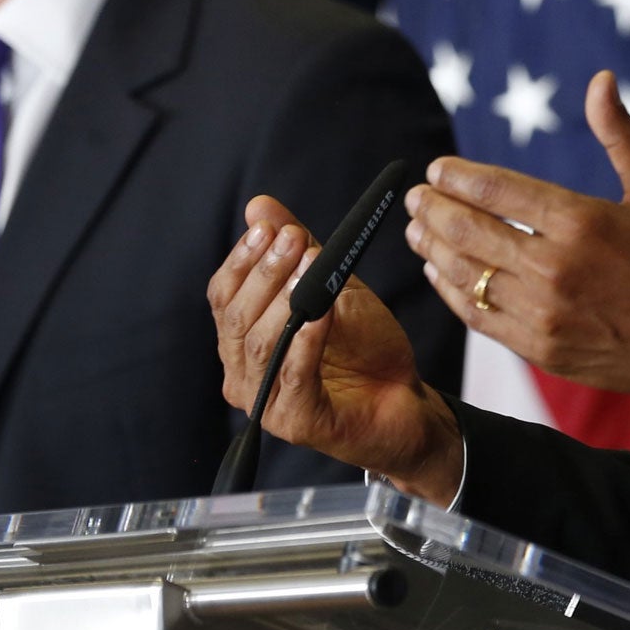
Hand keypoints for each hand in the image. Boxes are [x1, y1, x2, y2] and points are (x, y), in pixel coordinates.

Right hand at [207, 197, 463, 501]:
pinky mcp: (297, 423)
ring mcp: (266, 403)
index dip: (243, 259)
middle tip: (293, 239)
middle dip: (265, 272)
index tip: (268, 228)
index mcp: (243, 341)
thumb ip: (297, 250)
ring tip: (311, 268)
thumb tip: (259, 206)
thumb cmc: (366, 348)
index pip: (223, 296)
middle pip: (235, 318)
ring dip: (285, 301)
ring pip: (258, 346)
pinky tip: (322, 313)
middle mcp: (244, 375)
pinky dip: (306, 340)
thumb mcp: (334, 286)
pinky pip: (293, 377)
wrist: (407, 400)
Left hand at [404, 71, 629, 427]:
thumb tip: (600, 79)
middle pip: (470, 231)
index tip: (436, 169)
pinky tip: (439, 272)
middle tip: (414, 195)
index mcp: (581, 222)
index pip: (497, 191)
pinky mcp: (540, 349)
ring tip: (416, 229)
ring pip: (466, 274)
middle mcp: (555, 268)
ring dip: (432, 248)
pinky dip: (451, 291)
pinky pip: (479, 316)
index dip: (457, 177)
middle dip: (433, 209)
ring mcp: (544, 313)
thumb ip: (619, 134)